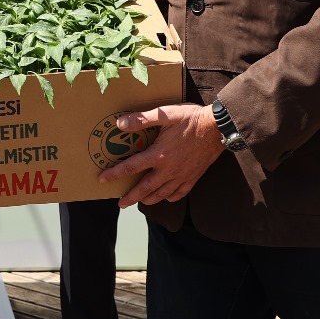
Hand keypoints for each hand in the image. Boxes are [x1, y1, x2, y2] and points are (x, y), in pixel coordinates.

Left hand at [98, 102, 223, 206]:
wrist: (217, 129)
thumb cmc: (190, 119)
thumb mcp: (165, 115)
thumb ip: (141, 120)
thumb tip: (119, 124)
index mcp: (158, 155)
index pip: (132, 167)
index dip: (115, 174)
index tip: (102, 179)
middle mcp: (168, 170)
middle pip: (145, 188)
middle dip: (131, 197)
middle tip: (121, 204)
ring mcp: (181, 176)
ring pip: (162, 193)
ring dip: (148, 199)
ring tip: (140, 202)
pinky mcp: (193, 177)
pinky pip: (179, 193)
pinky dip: (170, 197)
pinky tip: (165, 197)